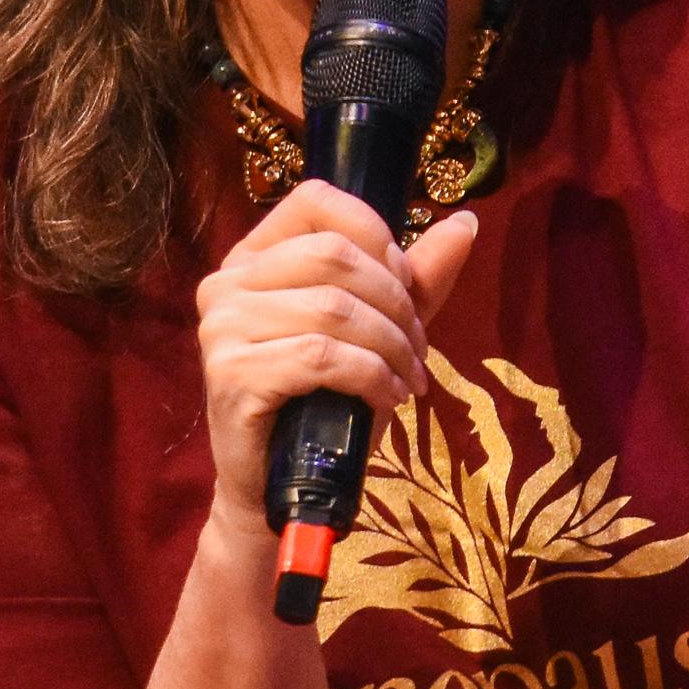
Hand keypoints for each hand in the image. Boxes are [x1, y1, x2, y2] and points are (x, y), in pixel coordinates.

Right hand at [190, 184, 479, 528]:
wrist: (278, 488)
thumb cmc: (324, 406)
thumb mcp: (376, 332)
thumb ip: (415, 279)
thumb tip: (466, 223)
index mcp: (254, 257)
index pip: (317, 200)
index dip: (376, 235)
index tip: (405, 286)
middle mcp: (227, 282)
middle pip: (334, 255)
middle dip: (396, 302)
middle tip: (418, 350)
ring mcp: (222, 327)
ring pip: (333, 308)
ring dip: (391, 346)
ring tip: (409, 379)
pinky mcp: (231, 374)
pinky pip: (322, 356)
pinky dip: (371, 376)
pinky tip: (389, 399)